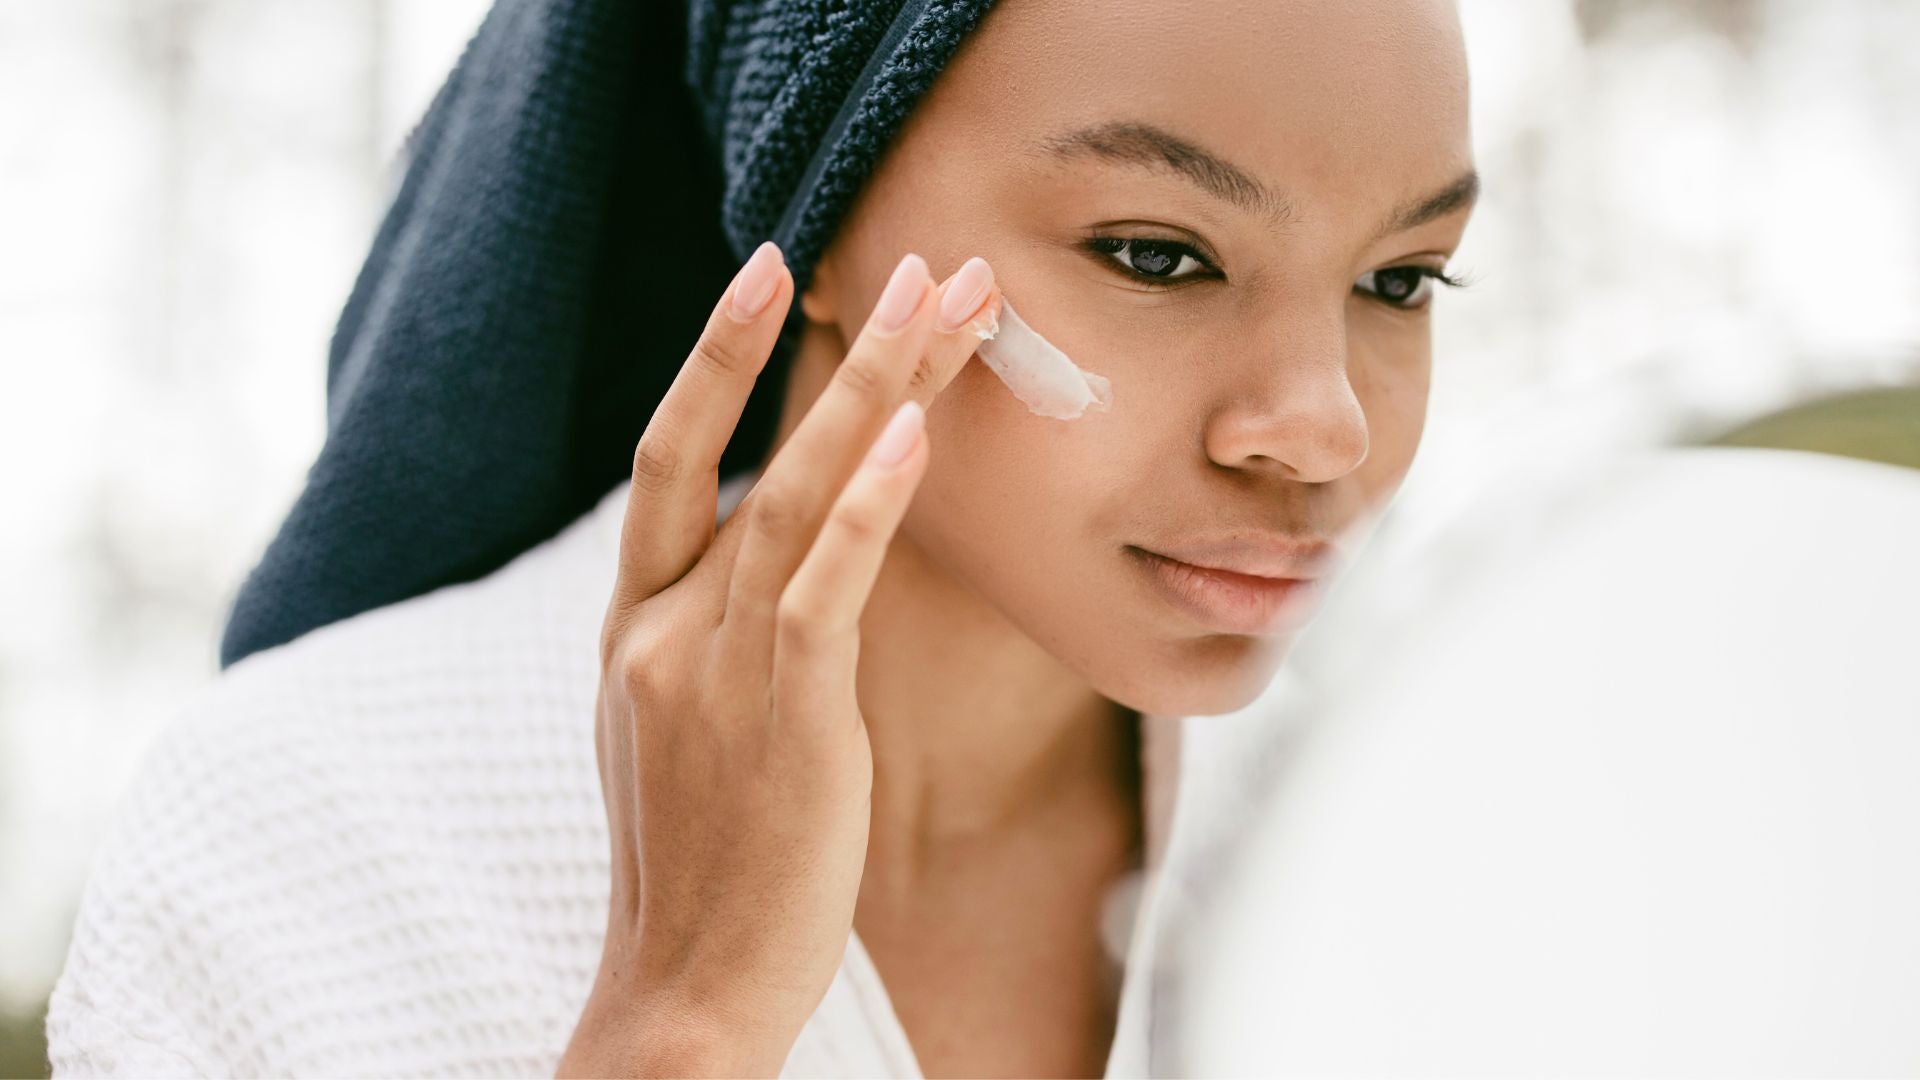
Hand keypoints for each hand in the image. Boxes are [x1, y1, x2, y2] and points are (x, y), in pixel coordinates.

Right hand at [556, 242, 1000, 1077]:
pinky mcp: (778, 714)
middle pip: (739, 446)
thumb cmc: (702, 864)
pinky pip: (823, 588)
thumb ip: (715, 636)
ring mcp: (711, 666)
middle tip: (905, 256)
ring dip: (878, 390)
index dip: (714, 359)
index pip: (670, 459)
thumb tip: (782, 564)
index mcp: (632, 626)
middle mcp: (660, 627)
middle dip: (814, 341)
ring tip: (947, 306)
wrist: (682, 986)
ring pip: (794, 493)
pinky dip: (868, 507)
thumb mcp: (680, 729)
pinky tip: (917, 438)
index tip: (770, 274)